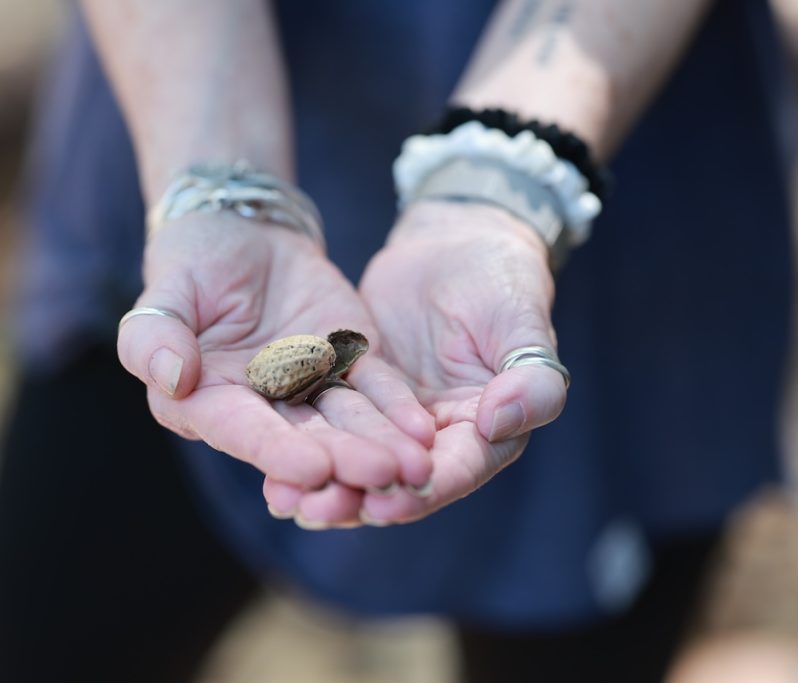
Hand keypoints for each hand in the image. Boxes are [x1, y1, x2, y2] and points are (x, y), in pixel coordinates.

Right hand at [116, 212, 433, 495]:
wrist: (243, 231)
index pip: (243, 432)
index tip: (315, 469)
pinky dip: (398, 410)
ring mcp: (308, 390)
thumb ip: (154, 337)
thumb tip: (175, 378)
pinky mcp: (346, 366)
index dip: (277, 452)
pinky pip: (375, 390)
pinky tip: (423, 431)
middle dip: (346, 461)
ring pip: (347, 423)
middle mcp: (261, 409)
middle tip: (384, 477)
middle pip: (305, 439)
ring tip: (415, 467)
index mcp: (207, 404)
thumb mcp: (165, 292)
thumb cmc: (190, 263)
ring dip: (381, 446)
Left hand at [264, 202, 566, 525]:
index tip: (383, 504)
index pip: (453, 472)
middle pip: (395, 480)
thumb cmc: (504, 282)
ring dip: (321, 481)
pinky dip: (304, 440)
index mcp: (485, 434)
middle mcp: (437, 438)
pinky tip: (267, 456)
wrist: (457, 241)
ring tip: (280, 498)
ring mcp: (392, 418)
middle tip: (312, 510)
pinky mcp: (356, 392)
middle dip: (354, 499)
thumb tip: (498, 423)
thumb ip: (530, 380)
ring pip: (357, 458)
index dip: (418, 492)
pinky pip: (328, 422)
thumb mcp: (523, 326)